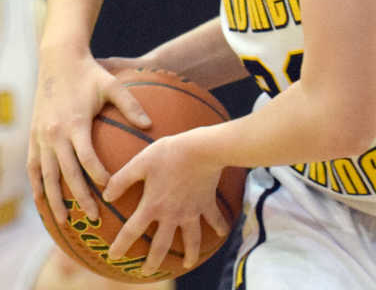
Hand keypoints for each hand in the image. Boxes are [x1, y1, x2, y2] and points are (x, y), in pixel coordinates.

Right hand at [28, 48, 151, 224]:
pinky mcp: (33, 137)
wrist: (58, 60)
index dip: (98, 177)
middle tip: (94, 219)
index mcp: (75, 123)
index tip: (111, 191)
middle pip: (67, 174)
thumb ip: (130, 105)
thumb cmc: (90, 73)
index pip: (87, 159)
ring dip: (55, 201)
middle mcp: (55, 134)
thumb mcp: (112, 85)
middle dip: (80, 199)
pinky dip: (37, 187)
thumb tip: (150, 125)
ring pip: (47, 177)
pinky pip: (33, 168)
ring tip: (65, 222)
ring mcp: (41, 137)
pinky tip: (43, 203)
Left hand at [103, 129, 229, 276]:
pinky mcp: (207, 203)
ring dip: (189, 254)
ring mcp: (191, 211)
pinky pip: (214, 219)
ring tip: (187, 264)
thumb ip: (122, 179)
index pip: (132, 231)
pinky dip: (219, 227)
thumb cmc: (170, 152)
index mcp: (153, 205)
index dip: (121, 245)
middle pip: (161, 246)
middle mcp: (172, 214)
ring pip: (191, 240)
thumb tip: (105, 195)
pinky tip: (223, 234)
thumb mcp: (141, 161)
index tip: (113, 257)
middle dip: (153, 262)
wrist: (203, 149)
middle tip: (146, 273)